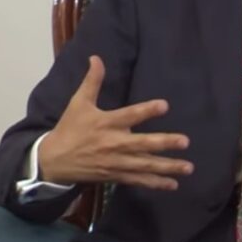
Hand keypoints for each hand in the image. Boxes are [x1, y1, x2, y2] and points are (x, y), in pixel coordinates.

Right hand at [38, 56, 192, 190]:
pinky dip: (155, 183)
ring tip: (188, 167)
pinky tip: (173, 184)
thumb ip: (92, 81)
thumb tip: (96, 57)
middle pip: (142, 144)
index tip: (165, 105)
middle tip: (185, 141)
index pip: (130, 115)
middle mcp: (114, 143)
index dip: (147, 110)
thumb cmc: (70, 128)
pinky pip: (138, 180)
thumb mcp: (78, 102)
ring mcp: (116, 162)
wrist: (54, 161)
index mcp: (106, 123)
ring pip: (144, 165)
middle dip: (164, 143)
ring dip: (167, 167)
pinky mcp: (115, 176)